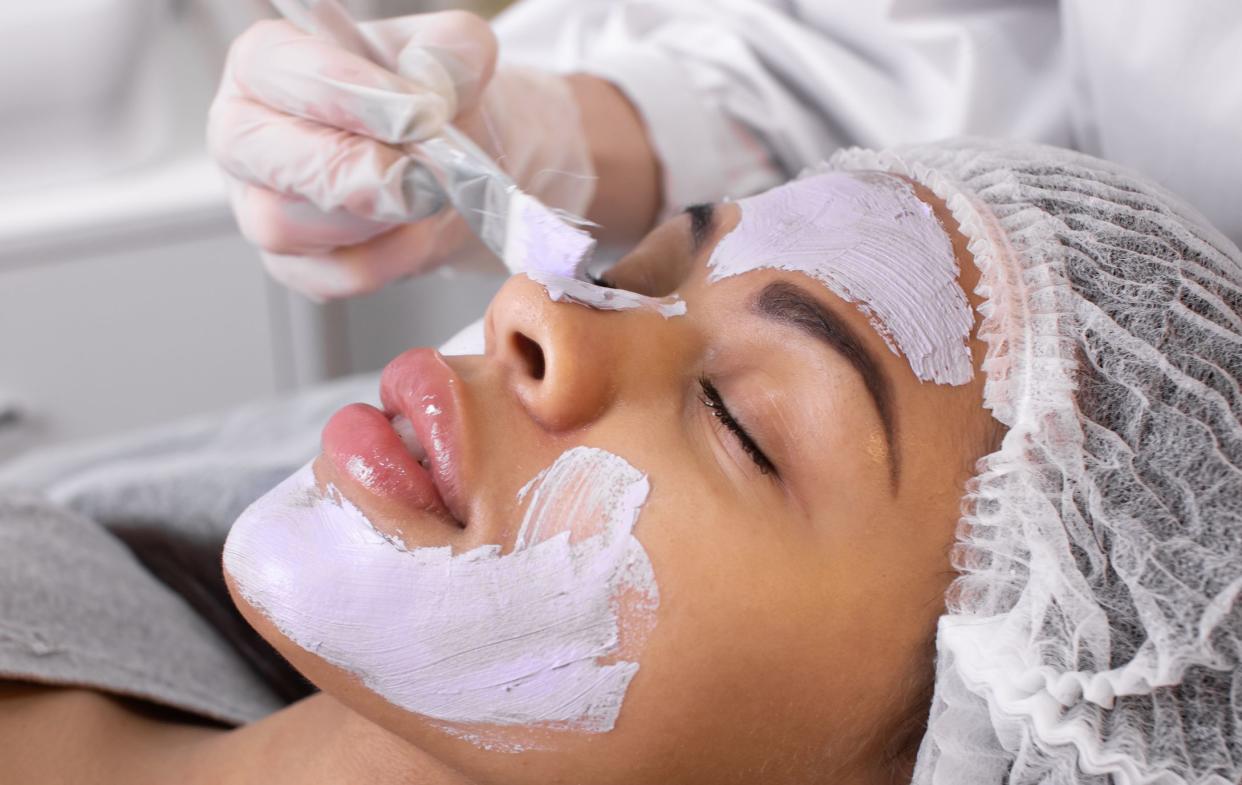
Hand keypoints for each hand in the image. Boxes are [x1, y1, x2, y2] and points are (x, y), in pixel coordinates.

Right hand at [208, 11, 594, 300]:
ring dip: (369, 218)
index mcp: (267, 63)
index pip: (278, 71)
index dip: (348, 94)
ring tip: (426, 197)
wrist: (457, 165)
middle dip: (347, 168)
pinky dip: (384, 262)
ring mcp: (259, 204)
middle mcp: (247, 134)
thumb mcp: (454, 51)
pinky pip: (326, 276)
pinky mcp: (293, 265)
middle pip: (258, 153)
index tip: (414, 114)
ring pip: (284, 224)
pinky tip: (416, 234)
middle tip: (414, 175)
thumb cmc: (430, 101)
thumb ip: (447, 53)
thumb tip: (429, 89)